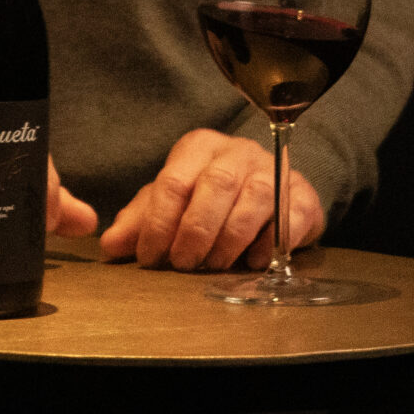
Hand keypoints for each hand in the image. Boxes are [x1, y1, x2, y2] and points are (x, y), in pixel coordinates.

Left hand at [97, 128, 323, 270]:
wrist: (270, 193)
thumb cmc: (210, 200)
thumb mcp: (171, 204)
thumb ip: (141, 222)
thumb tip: (111, 245)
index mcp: (199, 148)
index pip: (174, 181)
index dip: (159, 224)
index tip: (150, 258)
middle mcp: (238, 152)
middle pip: (218, 184)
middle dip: (196, 230)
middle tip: (184, 263)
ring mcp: (274, 170)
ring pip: (257, 196)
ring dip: (232, 236)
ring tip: (215, 265)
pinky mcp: (303, 194)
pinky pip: (293, 214)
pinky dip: (273, 240)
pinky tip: (254, 262)